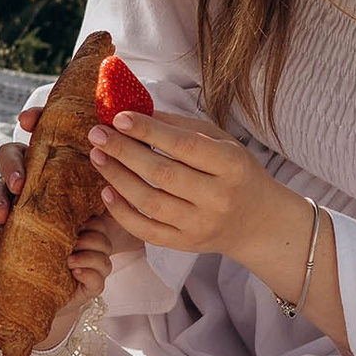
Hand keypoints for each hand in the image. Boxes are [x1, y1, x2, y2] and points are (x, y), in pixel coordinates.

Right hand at [0, 112, 116, 283]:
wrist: (113, 230)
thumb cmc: (109, 189)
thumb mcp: (115, 168)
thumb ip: (114, 148)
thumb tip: (115, 128)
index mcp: (53, 147)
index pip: (37, 125)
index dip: (31, 119)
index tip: (27, 121)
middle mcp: (32, 168)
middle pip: (9, 157)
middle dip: (10, 167)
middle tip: (19, 183)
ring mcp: (23, 195)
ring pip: (0, 193)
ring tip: (2, 216)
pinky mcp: (20, 223)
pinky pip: (4, 228)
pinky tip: (0, 241)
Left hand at [87, 108, 307, 287]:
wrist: (258, 221)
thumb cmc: (236, 172)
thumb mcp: (222, 142)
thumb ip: (183, 127)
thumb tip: (139, 111)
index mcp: (231, 165)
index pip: (184, 146)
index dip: (149, 131)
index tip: (119, 117)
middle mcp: (218, 197)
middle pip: (162, 174)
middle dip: (124, 151)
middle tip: (97, 134)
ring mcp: (200, 225)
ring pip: (150, 202)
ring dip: (118, 178)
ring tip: (98, 156)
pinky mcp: (185, 244)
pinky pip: (146, 231)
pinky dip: (122, 212)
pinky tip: (107, 191)